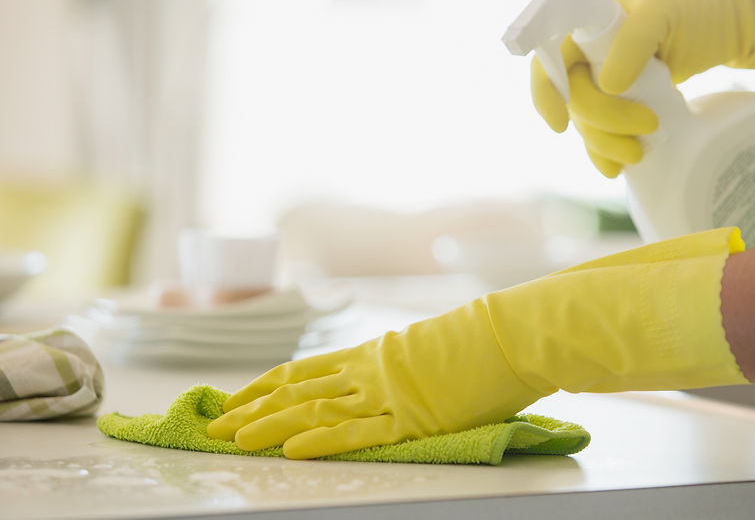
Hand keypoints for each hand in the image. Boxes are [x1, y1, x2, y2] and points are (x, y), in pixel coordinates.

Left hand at [208, 227, 748, 458]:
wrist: (512, 334)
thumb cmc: (484, 339)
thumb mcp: (432, 348)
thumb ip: (402, 362)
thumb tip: (391, 371)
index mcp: (374, 354)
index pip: (305, 372)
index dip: (265, 387)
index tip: (234, 399)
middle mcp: (370, 371)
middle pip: (297, 390)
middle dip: (252, 408)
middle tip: (213, 423)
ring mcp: (387, 393)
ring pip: (315, 409)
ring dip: (270, 424)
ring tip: (232, 438)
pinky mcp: (410, 416)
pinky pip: (357, 431)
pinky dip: (320, 439)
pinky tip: (290, 449)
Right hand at [532, 0, 754, 176]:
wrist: (737, 20)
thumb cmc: (700, 4)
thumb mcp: (666, 10)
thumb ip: (634, 40)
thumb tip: (606, 84)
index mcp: (587, 26)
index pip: (549, 62)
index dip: (547, 95)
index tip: (561, 124)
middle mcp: (591, 54)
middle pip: (573, 100)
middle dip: (601, 122)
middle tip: (644, 126)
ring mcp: (608, 81)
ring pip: (587, 123)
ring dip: (605, 144)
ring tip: (639, 153)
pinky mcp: (628, 103)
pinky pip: (604, 134)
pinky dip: (607, 154)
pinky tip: (617, 169)